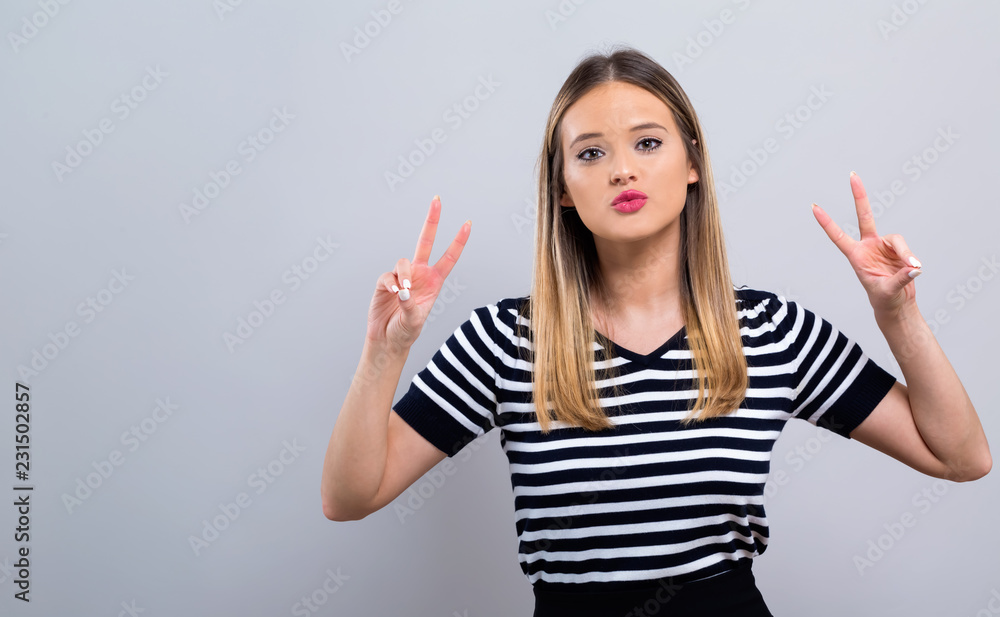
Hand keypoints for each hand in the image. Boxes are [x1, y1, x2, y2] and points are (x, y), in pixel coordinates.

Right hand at [367, 196, 470, 348]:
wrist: (387, 340)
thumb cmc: (405, 332)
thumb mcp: (414, 322)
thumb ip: (410, 305)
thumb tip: (403, 290)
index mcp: (434, 282)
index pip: (449, 257)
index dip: (459, 241)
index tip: (468, 223)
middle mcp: (419, 274)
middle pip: (426, 241)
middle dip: (431, 220)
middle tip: (437, 200)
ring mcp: (402, 276)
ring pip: (403, 262)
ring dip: (404, 276)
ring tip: (403, 292)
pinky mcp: (386, 282)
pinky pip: (388, 276)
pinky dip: (391, 283)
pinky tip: (393, 294)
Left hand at [810, 171, 922, 317]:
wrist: (897, 304)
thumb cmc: (885, 299)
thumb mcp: (887, 291)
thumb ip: (900, 278)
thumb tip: (914, 267)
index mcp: (856, 256)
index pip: (838, 236)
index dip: (827, 223)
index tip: (813, 207)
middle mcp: (869, 246)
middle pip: (865, 216)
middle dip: (860, 196)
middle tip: (852, 175)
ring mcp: (884, 246)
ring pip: (897, 239)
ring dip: (905, 254)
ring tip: (913, 269)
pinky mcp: (899, 250)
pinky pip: (907, 249)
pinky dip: (912, 259)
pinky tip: (915, 269)